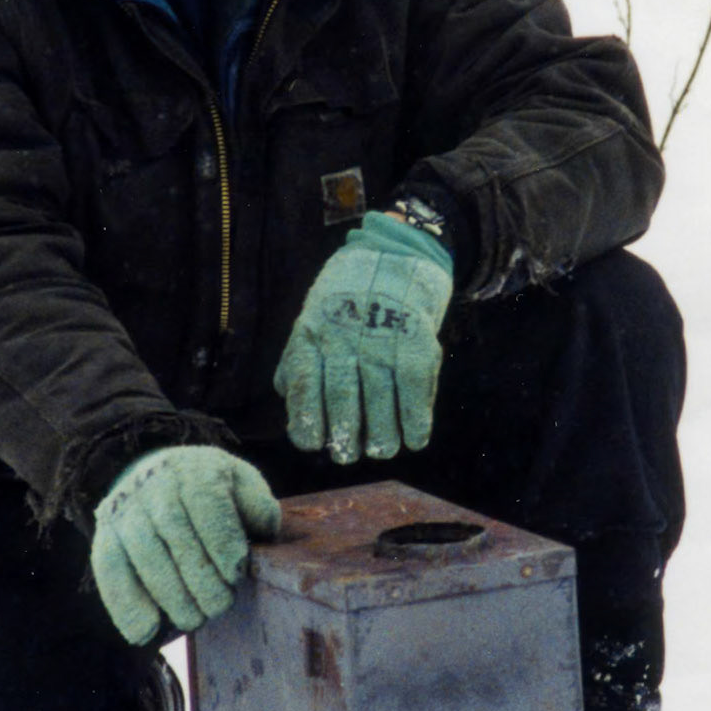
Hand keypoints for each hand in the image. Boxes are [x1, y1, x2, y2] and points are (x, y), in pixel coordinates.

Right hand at [91, 446, 280, 645]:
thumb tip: (262, 527)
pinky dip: (124, 603)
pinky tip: (145, 632)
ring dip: (169, 594)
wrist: (156, 480)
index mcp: (194, 469)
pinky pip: (109, 568)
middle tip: (219, 606)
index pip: (206, 500)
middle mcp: (155, 483)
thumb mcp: (240, 487)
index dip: (222, 540)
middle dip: (199, 576)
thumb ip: (257, 505)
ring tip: (193, 619)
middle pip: (174, 528)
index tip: (236, 573)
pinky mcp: (105, 534)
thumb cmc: (211, 495)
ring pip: (143, 551)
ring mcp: (126, 509)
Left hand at [274, 211, 452, 463]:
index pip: (305, 384)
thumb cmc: (345, 299)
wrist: (395, 256)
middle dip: (345, 436)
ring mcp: (383, 340)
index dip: (307, 419)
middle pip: (343, 398)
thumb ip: (299, 363)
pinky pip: (416, 390)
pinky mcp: (418, 341)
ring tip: (380, 450)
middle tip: (347, 455)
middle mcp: (346, 337)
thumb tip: (292, 409)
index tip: (311, 444)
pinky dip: (416, 420)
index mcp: (313, 332)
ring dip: (382, 436)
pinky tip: (414, 439)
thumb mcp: (311, 320)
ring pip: (381, 401)